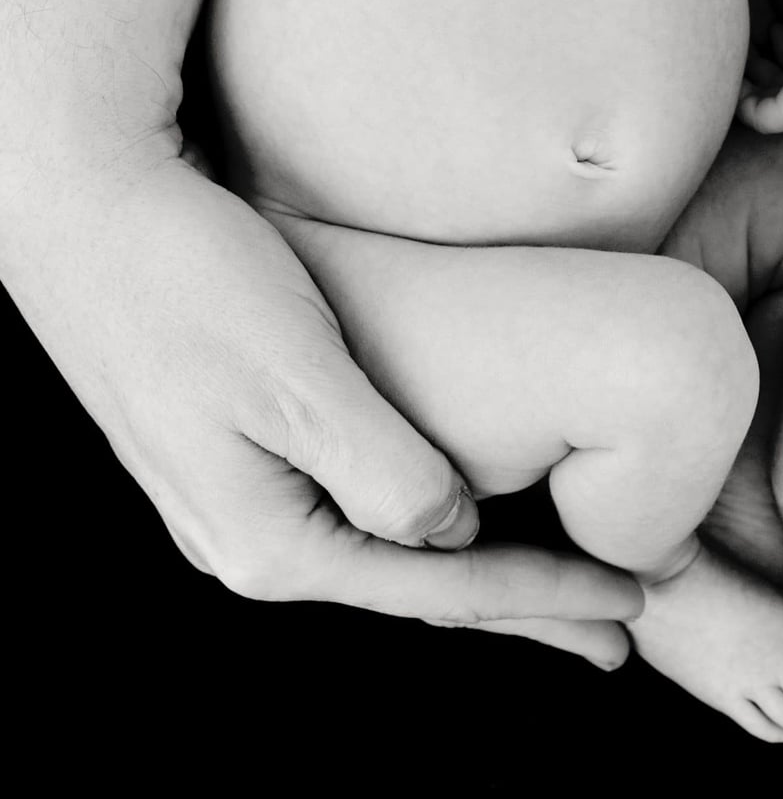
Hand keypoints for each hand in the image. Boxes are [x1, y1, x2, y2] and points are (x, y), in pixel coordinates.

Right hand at [1, 140, 642, 650]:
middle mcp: (253, 540)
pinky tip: (463, 519)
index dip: (543, 599)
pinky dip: (430, 525)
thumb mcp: (296, 379)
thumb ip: (382, 468)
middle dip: (526, 611)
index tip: (632, 602)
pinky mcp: (239, 453)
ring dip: (483, 571)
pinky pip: (359, 512)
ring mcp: (240, 502)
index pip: (438, 591)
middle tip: (624, 630)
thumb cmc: (192, 283)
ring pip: (390, 555)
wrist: (86, 216)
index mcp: (270, 541)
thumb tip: (454, 532)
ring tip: (565, 591)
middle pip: (418, 592)